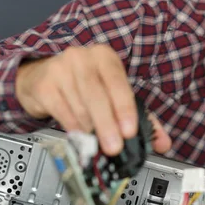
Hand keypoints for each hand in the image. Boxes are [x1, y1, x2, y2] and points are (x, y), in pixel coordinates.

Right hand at [15, 44, 171, 155]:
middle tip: (115, 147)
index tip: (130, 131)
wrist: (41, 78)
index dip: (124, 107)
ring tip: (98, 144)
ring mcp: (60, 69)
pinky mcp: (44, 86)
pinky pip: (62, 112)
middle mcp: (82, 58)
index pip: (117, 81)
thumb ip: (140, 117)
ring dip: (91, 130)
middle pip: (97, 94)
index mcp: (105, 57)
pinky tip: (81, 136)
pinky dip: (73, 128)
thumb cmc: (84, 86)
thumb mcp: (112, 94)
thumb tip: (163, 142)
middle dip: (108, 124)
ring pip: (80, 106)